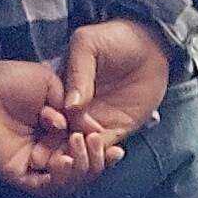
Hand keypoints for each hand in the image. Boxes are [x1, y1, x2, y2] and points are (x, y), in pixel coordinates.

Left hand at [0, 58, 114, 193]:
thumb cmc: (11, 79)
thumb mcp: (52, 86)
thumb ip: (76, 109)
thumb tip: (94, 130)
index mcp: (57, 133)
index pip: (86, 152)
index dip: (103, 154)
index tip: (117, 149)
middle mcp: (48, 151)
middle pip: (82, 171)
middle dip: (95, 161)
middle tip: (93, 141)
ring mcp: (34, 165)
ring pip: (68, 182)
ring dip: (80, 167)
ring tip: (77, 143)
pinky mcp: (19, 174)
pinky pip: (47, 186)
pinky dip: (61, 177)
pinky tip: (64, 159)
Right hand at [58, 16, 175, 157]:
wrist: (149, 43)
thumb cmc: (114, 37)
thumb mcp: (88, 45)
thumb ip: (79, 73)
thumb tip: (70, 106)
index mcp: (62, 92)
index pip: (50, 118)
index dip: (48, 130)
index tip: (49, 139)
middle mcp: (76, 111)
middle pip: (63, 139)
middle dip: (62, 152)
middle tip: (64, 159)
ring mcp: (97, 122)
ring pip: (84, 149)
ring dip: (84, 157)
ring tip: (88, 151)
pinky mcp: (118, 129)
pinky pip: (107, 148)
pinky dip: (104, 155)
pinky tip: (106, 153)